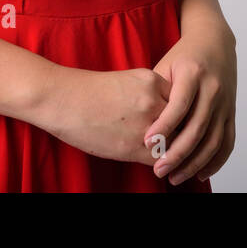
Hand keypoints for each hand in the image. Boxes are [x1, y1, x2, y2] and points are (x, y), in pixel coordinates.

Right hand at [35, 65, 171, 165]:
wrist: (62, 99)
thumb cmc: (87, 91)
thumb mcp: (125, 81)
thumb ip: (148, 95)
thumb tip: (164, 116)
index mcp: (152, 80)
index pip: (183, 102)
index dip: (181, 116)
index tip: (178, 125)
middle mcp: (154, 100)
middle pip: (184, 122)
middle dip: (182, 134)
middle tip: (182, 145)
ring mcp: (147, 123)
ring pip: (176, 142)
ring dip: (174, 152)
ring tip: (174, 159)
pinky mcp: (136, 147)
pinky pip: (160, 159)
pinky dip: (161, 164)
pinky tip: (158, 166)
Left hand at [144, 24, 236, 184]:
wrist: (214, 41)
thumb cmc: (184, 56)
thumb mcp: (166, 66)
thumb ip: (156, 92)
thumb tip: (140, 122)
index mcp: (193, 73)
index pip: (179, 105)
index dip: (164, 126)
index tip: (148, 142)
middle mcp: (212, 89)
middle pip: (197, 128)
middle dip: (177, 153)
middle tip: (159, 170)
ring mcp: (225, 103)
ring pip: (213, 140)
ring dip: (194, 163)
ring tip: (175, 177)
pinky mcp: (231, 113)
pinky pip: (227, 142)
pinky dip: (215, 161)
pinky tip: (200, 173)